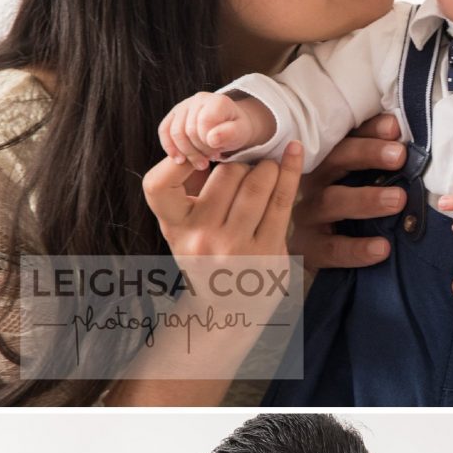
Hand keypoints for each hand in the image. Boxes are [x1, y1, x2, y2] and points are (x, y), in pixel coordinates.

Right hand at [143, 140, 301, 258]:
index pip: (157, 186)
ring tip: (269, 168)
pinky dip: (290, 170)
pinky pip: (282, 200)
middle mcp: (201, 239)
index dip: (174, 163)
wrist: (228, 310)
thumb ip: (193, 192)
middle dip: (240, 163)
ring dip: (267, 168)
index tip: (197, 153)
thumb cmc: (209, 256)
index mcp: (175, 228)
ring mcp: (235, 248)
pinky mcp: (267, 252)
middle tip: (248, 167)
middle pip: (226, 174)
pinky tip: (295, 151)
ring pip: (256, 183)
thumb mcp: (187, 229)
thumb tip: (214, 142)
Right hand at [158, 91, 272, 169]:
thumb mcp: (241, 133)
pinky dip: (169, 147)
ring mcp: (184, 105)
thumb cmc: (236, 130)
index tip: (218, 152)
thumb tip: (212, 138)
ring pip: (175, 132)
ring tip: (201, 162)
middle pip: (189, 130)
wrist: (231, 125)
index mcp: (217, 101)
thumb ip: (231, 134)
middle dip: (199, 151)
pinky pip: (164, 130)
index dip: (208, 143)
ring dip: (186, 153)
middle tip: (210, 159)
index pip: (204, 123)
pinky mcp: (174, 114)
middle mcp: (198, 99)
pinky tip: (179, 160)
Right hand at [290, 114, 406, 269]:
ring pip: (331, 202)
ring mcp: (307, 214)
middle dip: (368, 154)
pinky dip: (356, 249)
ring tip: (398, 200)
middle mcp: (314, 181)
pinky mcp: (308, 248)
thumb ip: (383, 160)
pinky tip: (382, 248)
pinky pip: (331, 249)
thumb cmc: (349, 207)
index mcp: (329, 159)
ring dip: (365, 199)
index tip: (394, 128)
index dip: (370, 130)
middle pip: (335, 160)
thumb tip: (403, 133)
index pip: (348, 137)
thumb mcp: (364, 181)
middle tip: (399, 155)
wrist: (319, 251)